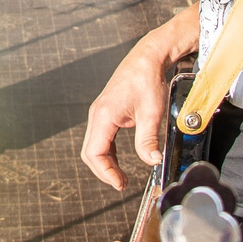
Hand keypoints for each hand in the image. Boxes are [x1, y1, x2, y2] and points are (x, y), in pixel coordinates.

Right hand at [81, 26, 185, 188]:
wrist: (146, 58)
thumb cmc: (147, 80)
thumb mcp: (152, 113)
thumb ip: (148, 139)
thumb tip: (152, 161)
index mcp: (104, 115)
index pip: (95, 152)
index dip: (106, 172)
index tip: (120, 183)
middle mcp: (97, 114)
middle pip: (90, 152)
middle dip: (104, 171)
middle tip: (121, 183)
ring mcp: (100, 113)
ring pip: (94, 146)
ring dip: (105, 164)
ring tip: (121, 177)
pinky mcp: (106, 113)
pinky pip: (101, 138)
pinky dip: (108, 153)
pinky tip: (119, 161)